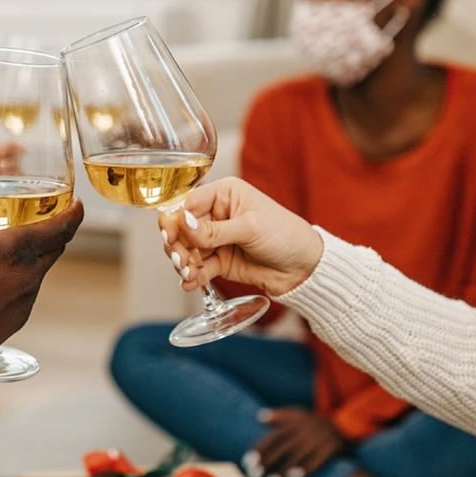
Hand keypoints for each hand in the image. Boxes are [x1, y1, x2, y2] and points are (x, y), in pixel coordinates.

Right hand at [0, 152, 83, 380]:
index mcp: (12, 251)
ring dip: (36, 252)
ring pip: (42, 268)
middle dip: (57, 227)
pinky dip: (22, 275)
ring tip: (14, 239)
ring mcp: (26, 301)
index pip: (62, 227)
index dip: (75, 212)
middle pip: (57, 245)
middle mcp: (27, 276)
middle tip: (47, 211)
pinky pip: (29, 289)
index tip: (79, 201)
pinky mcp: (18, 319)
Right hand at [158, 177, 322, 295]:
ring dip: (183, 262)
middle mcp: (216, 214)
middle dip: (177, 244)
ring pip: (187, 249)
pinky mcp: (219, 261)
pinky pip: (198, 267)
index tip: (170, 236)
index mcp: (224, 194)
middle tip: (180, 259)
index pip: (188, 203)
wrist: (304, 267)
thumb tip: (184, 224)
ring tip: (187, 273)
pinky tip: (190, 282)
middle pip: (182, 227)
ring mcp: (217, 239)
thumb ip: (214, 230)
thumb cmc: (285, 235)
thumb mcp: (250, 228)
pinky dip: (192, 275)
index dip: (176, 219)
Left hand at [243, 408, 347, 476]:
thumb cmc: (316, 422)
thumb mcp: (299, 413)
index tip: (248, 463)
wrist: (346, 424)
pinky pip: (315, 461)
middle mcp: (303, 431)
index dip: (259, 450)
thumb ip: (279, 415)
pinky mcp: (329, 448)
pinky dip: (303, 470)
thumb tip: (259, 416)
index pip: (272, 437)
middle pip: (281, 448)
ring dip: (281, 472)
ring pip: (296, 457)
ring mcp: (317, 440)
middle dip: (267, 463)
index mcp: (293, 423)